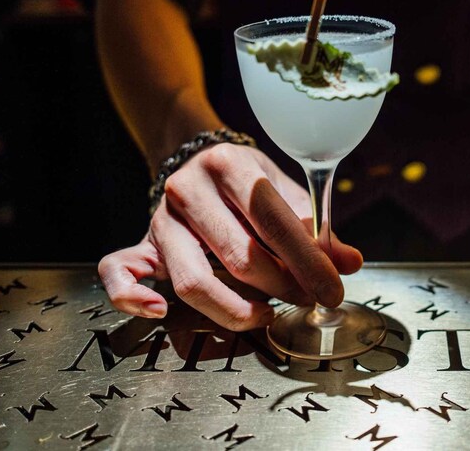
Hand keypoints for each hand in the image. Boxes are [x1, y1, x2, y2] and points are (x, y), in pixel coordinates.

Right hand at [97, 143, 362, 330]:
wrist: (196, 157)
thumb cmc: (248, 182)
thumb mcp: (284, 190)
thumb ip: (317, 227)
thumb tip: (350, 262)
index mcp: (230, 165)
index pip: (273, 220)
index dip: (308, 261)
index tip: (333, 289)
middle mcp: (188, 189)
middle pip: (238, 255)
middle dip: (282, 286)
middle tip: (307, 297)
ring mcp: (159, 218)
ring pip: (193, 279)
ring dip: (236, 308)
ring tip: (267, 312)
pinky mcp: (140, 242)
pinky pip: (119, 271)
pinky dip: (132, 297)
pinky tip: (159, 312)